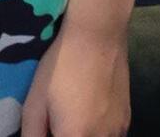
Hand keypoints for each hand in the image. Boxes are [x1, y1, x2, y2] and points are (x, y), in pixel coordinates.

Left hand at [20, 20, 129, 136]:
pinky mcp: (127, 121)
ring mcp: (118, 132)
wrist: (98, 34)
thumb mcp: (35, 103)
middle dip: (65, 134)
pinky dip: (97, 132)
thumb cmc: (62, 66)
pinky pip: (109, 136)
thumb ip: (33, 135)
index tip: (48, 127)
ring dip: (82, 134)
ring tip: (74, 113)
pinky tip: (90, 110)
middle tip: (58, 119)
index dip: (52, 135)